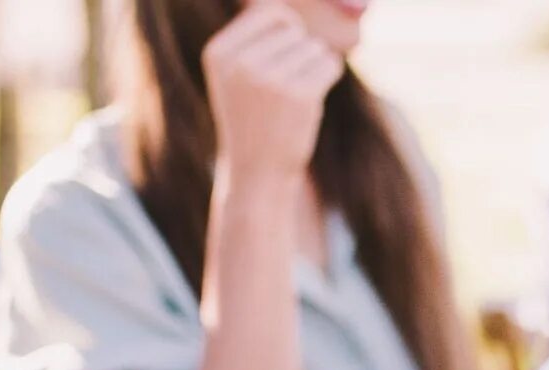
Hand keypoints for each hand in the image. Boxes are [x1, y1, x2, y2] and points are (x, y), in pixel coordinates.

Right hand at [202, 2, 343, 181]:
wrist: (257, 174)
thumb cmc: (252, 119)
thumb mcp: (235, 75)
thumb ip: (252, 36)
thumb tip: (279, 3)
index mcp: (218, 53)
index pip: (270, 12)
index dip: (285, 30)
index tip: (278, 59)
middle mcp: (240, 63)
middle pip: (294, 29)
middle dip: (298, 54)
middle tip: (283, 90)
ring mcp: (269, 79)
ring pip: (314, 47)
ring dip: (313, 68)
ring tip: (294, 98)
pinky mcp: (300, 95)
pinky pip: (330, 64)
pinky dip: (328, 78)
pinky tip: (311, 101)